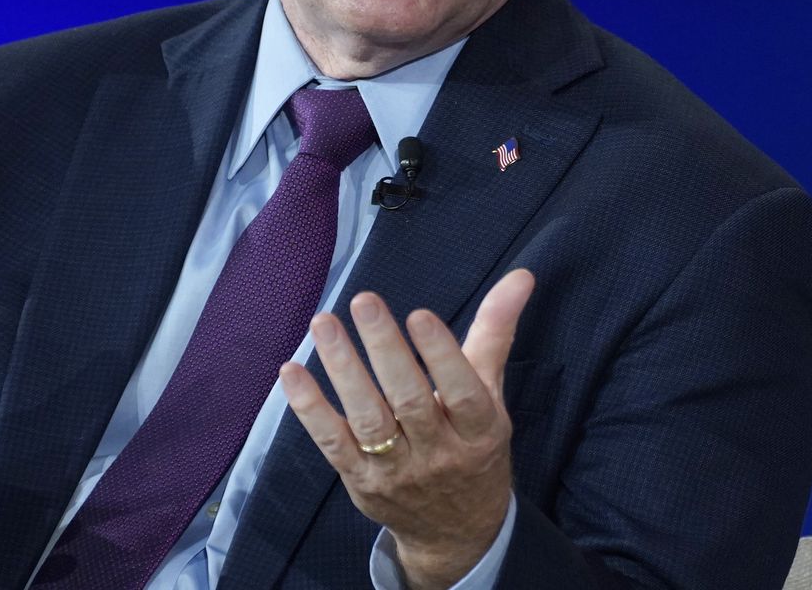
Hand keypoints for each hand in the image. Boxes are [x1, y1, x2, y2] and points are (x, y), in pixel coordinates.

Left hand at [280, 268, 534, 589]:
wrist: (456, 534)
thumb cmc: (474, 448)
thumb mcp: (493, 395)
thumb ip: (495, 333)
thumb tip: (520, 276)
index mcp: (479, 431)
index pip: (463, 393)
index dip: (442, 355)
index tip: (419, 314)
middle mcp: (439, 454)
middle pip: (410, 401)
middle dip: (385, 350)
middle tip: (364, 301)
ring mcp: (397, 471)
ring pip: (368, 420)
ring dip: (343, 370)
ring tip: (323, 323)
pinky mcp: (361, 480)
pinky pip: (333, 442)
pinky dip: (309, 408)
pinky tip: (291, 371)